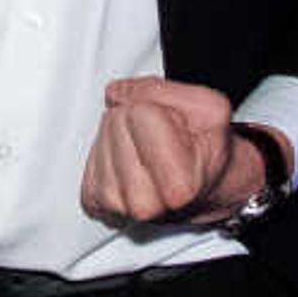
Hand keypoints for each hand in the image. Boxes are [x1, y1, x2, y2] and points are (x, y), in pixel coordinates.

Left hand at [79, 77, 269, 228]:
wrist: (208, 187)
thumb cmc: (208, 150)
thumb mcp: (207, 107)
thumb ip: (160, 90)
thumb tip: (116, 93)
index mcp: (178, 186)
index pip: (139, 113)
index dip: (157, 106)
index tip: (177, 123)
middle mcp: (143, 204)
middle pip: (115, 123)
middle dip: (135, 118)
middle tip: (161, 137)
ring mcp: (116, 206)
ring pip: (99, 138)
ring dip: (120, 135)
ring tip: (147, 150)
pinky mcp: (96, 202)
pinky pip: (89, 155)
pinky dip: (107, 151)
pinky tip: (130, 160)